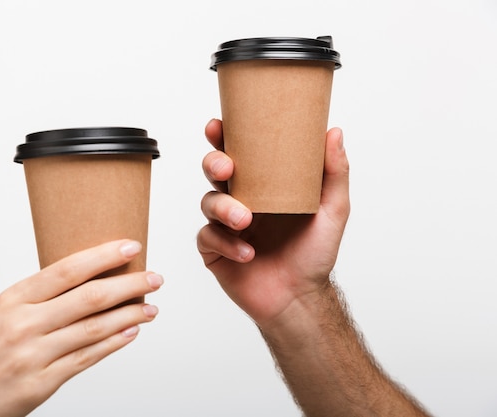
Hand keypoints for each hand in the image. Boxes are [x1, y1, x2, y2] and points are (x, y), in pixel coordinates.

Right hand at [0, 240, 161, 416]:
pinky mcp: (42, 383)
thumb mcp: (3, 314)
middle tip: (154, 278)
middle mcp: (23, 324)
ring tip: (151, 307)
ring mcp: (33, 355)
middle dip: (129, 285)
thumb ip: (42, 297)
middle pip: (89, 297)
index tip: (130, 247)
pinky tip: (131, 331)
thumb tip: (91, 278)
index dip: (103, 256)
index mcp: (13, 299)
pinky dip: (114, 343)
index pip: (67, 270)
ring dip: (130, 315)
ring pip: (94, 328)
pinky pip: (88, 358)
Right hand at [197, 119, 349, 328]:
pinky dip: (227, 243)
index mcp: (263, 185)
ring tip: (244, 220)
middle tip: (227, 169)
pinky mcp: (214, 250)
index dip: (224, 137)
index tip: (218, 126)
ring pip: (208, 203)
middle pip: (214, 172)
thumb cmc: (314, 254)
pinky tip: (247, 253)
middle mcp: (241, 200)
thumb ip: (335, 172)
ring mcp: (225, 225)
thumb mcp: (332, 211)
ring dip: (223, 208)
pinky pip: (208, 237)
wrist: (299, 297)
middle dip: (214, 164)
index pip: (239, 153)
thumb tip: (334, 132)